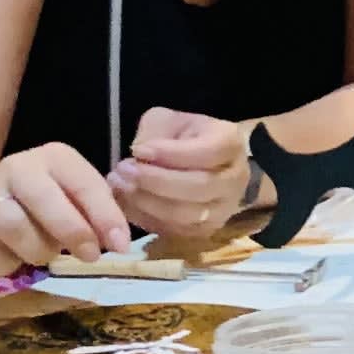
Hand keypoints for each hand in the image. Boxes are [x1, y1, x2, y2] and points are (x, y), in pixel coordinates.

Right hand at [0, 143, 133, 275]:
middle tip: (91, 256)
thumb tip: (117, 241)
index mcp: (53, 158)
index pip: (83, 183)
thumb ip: (96, 211)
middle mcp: (18, 169)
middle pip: (44, 199)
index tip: (121, 245)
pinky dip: (9, 264)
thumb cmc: (38, 200)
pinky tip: (14, 257)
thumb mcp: (71, 194)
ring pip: (16, 227)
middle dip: (72, 231)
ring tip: (44, 252)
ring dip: (38, 250)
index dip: (105, 216)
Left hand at [112, 108, 254, 237]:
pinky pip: (174, 230)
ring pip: (185, 215)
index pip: (206, 152)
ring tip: (119, 186)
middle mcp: (234, 181)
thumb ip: (156, 133)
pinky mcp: (205, 232)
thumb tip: (139, 156)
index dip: (170, 153)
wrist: (211, 166)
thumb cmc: (188, 138)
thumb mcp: (172, 121)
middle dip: (155, 181)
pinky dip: (145, 218)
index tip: (137, 150)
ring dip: (146, 202)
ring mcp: (223, 211)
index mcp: (230, 144)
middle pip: (198, 187)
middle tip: (123, 171)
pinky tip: (126, 202)